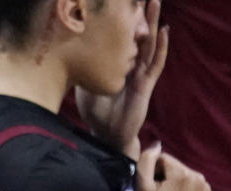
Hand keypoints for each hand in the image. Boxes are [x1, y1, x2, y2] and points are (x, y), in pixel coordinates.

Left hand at [75, 0, 167, 158]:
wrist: (106, 134)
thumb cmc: (96, 111)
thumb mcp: (84, 85)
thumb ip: (82, 69)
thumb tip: (69, 51)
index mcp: (115, 64)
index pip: (119, 38)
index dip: (120, 22)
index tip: (117, 4)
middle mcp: (130, 65)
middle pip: (136, 35)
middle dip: (139, 15)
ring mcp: (139, 74)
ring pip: (149, 44)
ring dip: (153, 24)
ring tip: (155, 3)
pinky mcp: (146, 85)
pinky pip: (156, 64)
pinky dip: (161, 48)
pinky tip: (164, 33)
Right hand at [134, 145, 210, 190]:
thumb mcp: (141, 189)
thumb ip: (146, 162)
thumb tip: (156, 143)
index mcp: (183, 173)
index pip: (163, 159)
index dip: (152, 172)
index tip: (149, 189)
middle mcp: (199, 177)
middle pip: (175, 167)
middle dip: (164, 177)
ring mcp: (206, 188)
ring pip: (184, 176)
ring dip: (174, 184)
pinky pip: (193, 186)